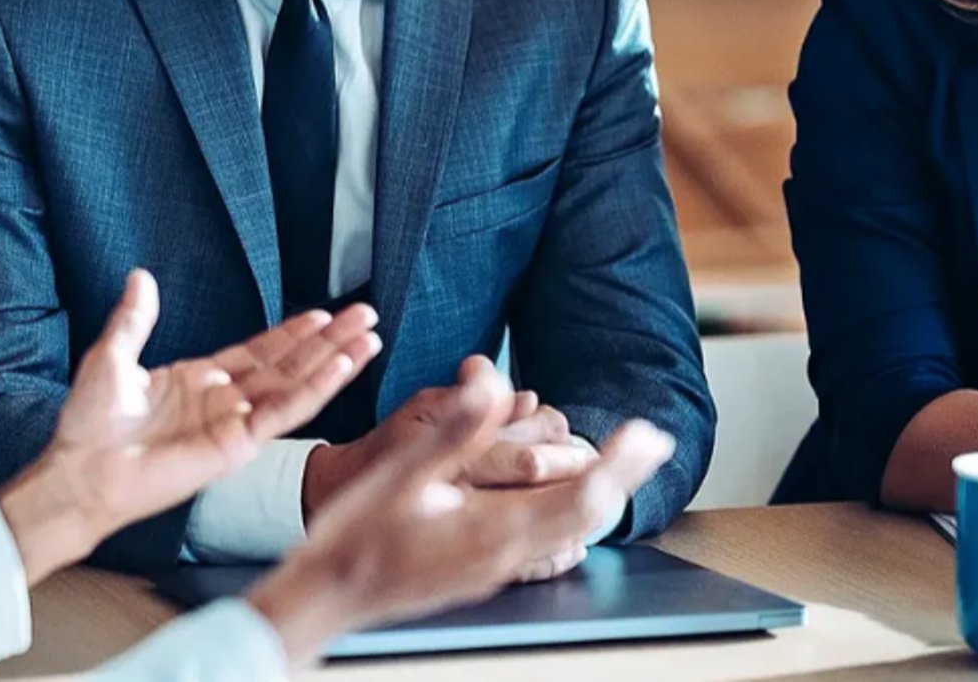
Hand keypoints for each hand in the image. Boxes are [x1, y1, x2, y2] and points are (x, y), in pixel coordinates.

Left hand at [0, 270, 379, 582]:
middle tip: (365, 315)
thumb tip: (141, 276)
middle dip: (329, 341)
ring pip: (297, 387)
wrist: (81, 470)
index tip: (322, 313)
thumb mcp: (112, 356)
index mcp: (199, 382)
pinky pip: (284, 413)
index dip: (292, 333)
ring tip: (369, 337)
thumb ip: (135, 318)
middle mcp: (224, 403)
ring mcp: (234, 425)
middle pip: (290, 366)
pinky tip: (342, 368)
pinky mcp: (238, 446)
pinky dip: (316, 389)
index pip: (258, 353)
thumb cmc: (89, 426)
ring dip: (335, 362)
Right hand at [247, 359, 674, 666]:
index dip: (617, 463)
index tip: (643, 431)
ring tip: (621, 463)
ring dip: (599, 494)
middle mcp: (505, 555)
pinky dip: (568, 519)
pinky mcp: (482, 572)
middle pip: (585, 515)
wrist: (327, 595)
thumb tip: (492, 381)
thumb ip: (454, 429)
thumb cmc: (356, 535)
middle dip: (622, 475)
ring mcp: (495, 569)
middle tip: (651, 438)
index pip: (578, 496)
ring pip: (569, 532)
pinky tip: (568, 510)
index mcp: (491, 530)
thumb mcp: (401, 471)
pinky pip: (545, 547)